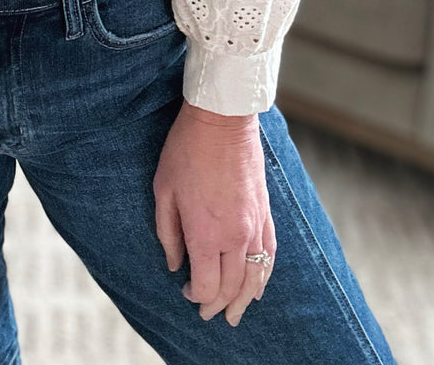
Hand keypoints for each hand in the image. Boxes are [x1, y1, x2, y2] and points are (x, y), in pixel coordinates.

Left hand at [153, 100, 275, 327]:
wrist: (222, 119)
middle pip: (232, 287)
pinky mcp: (265, 212)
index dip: (196, 296)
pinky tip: (259, 287)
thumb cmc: (186, 151)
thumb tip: (174, 265)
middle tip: (208, 314)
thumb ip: (168, 234)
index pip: (207, 285)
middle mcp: (235, 236)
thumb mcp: (164, 190)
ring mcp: (254, 225)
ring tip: (236, 314)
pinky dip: (264, 276)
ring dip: (245, 300)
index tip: (185, 291)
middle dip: (219, 304)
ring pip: (255, 277)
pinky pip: (270, 254)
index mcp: (206, 233)